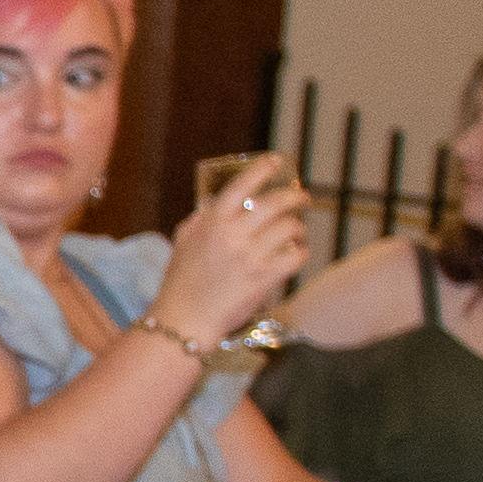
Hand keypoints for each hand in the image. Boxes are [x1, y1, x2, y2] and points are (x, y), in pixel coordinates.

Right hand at [153, 163, 313, 353]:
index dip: (263, 169)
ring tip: (296, 231)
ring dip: (297, 227)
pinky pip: (296, 256)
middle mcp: (232, 235)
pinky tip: (296, 253)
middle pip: (276, 203)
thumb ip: (200, 219)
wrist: (184, 319)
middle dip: (295, 197)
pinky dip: (301, 252)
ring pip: (290, 228)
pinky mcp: (265, 278)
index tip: (276, 162)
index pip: (242, 185)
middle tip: (302, 198)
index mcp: (212, 222)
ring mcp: (250, 256)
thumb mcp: (183, 242)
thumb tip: (214, 202)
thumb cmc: (181, 282)